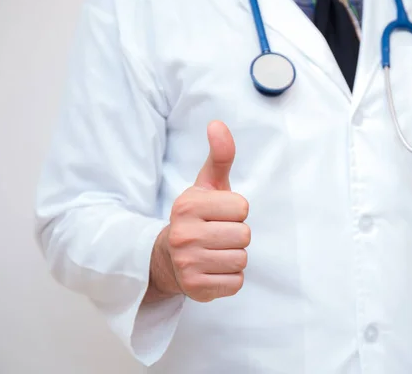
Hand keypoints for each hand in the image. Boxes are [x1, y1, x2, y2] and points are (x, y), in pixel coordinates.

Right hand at [147, 121, 249, 302]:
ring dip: (233, 257)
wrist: (167, 258)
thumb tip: (218, 124)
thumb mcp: (206, 186)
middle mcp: (184, 234)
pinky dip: (230, 278)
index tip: (219, 215)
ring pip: (241, 259)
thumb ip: (219, 156)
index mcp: (187, 205)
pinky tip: (213, 269)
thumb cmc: (197, 218)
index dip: (236, 212)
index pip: (242, 208)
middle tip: (216, 236)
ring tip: (214, 252)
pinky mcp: (195, 288)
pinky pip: (236, 283)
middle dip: (236, 236)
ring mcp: (187, 263)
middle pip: (244, 235)